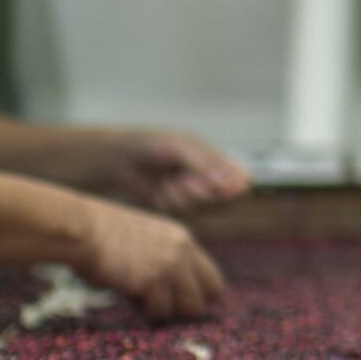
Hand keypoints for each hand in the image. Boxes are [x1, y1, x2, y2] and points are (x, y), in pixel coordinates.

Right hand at [76, 200, 227, 320]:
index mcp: (182, 239)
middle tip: (159, 303)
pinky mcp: (151, 282)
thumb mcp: (145, 240)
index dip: (196, 294)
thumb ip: (164, 260)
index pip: (212, 278)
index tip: (175, 300)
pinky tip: (129, 296)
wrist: (82, 229)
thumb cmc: (102, 236)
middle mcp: (183, 252)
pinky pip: (161, 312)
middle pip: (209, 296)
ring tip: (140, 298)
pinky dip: (146, 312)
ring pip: (189, 308)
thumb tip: (170, 293)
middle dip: (186, 306)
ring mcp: (170, 267)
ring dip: (167, 310)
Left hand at [110, 131, 250, 215]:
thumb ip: (206, 164)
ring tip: (167, 182)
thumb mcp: (180, 148)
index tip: (214, 186)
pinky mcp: (180, 207)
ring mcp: (196, 194)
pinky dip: (172, 203)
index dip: (231, 188)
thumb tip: (235, 181)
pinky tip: (161, 191)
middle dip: (201, 193)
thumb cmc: (151, 145)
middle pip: (224, 200)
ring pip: (204, 209)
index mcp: (216, 159)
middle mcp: (210, 178)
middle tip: (181, 180)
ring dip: (184, 198)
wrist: (119, 160)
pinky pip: (186, 214)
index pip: (241, 181)